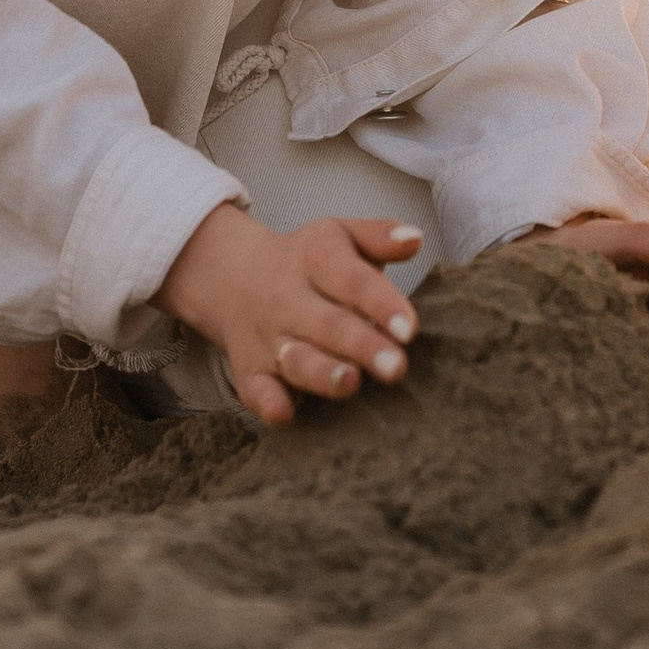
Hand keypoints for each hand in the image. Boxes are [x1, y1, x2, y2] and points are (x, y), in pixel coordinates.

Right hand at [158, 204, 423, 428]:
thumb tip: (415, 239)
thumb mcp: (341, 235)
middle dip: (362, 346)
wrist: (233, 275)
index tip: (410, 328)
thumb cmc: (309, 260)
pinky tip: (285, 413)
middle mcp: (288, 299)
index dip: (382, 303)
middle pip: (328, 324)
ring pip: (296, 359)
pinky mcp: (250, 372)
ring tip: (351, 382)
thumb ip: (379, 236)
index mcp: (316, 258)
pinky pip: (256, 391)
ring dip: (322, 374)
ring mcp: (267, 338)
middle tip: (396, 366)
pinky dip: (268, 403)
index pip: (353, 279)